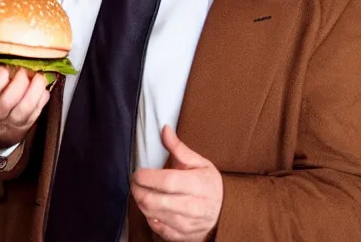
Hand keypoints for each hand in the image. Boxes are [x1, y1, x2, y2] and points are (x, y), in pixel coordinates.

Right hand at [0, 66, 49, 146]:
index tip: (3, 69)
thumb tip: (7, 58)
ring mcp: (13, 121)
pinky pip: (38, 109)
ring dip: (35, 89)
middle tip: (24, 70)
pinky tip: (42, 85)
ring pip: (24, 108)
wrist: (3, 123)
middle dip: (19, 82)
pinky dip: (42, 95)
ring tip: (38, 76)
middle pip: (6, 102)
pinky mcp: (29, 121)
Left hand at [131, 125, 222, 240]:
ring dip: (141, 203)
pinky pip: (158, 230)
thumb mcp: (199, 162)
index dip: (147, 177)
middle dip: (138, 190)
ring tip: (140, 192)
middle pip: (155, 201)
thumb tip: (164, 129)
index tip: (137, 172)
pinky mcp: (182, 237)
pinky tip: (150, 208)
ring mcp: (187, 224)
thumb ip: (178, 147)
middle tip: (134, 182)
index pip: (167, 181)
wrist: (225, 212)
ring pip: (153, 216)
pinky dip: (149, 218)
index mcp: (198, 184)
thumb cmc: (209, 183)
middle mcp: (193, 207)